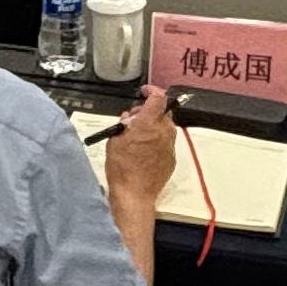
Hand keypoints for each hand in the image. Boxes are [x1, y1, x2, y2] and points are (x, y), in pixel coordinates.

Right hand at [103, 85, 178, 199]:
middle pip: (163, 112)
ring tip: (138, 137)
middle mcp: (163, 132)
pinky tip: (144, 151)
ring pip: (166, 127)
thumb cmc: (121, 168)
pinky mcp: (172, 158)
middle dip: (150, 111)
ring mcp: (170, 146)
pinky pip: (166, 142)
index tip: (145, 92)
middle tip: (135, 119)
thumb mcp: (115, 140)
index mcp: (148, 124)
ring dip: (154, 126)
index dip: (152, 91)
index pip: (159, 97)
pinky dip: (157, 141)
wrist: (134, 194)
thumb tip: (130, 118)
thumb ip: (124, 125)